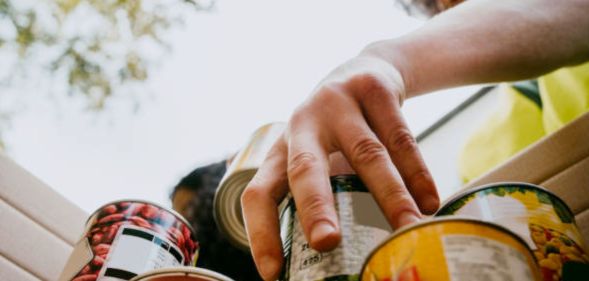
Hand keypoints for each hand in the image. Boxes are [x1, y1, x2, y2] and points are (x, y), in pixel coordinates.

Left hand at [241, 54, 438, 279]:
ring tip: (407, 229)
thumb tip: (334, 257)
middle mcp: (302, 123)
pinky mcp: (373, 88)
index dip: (260, 233)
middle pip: (304, 167)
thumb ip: (322, 195)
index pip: (258, 193)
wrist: (368, 69)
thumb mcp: (319, 155)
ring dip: (389, 195)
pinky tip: (428, 201)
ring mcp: (337, 102)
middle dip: (315, 207)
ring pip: (366, 153)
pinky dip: (417, 172)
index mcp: (281, 149)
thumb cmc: (338, 131)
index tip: (271, 273)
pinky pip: (400, 137)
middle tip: (327, 242)